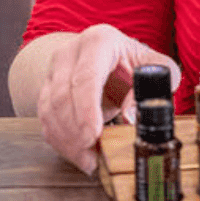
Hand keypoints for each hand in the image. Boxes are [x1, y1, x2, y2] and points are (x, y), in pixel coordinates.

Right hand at [36, 23, 180, 174]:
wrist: (108, 57)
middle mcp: (70, 53)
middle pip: (62, 97)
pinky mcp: (46, 91)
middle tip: (94, 155)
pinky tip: (78, 153)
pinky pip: (45, 121)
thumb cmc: (131, 62)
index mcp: (98, 41)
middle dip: (76, 132)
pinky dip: (60, 142)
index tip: (93, 134)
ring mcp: (53, 72)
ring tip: (89, 159)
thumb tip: (130, 117)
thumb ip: (153, 86)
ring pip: (49, 111)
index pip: (86, 76)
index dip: (87, 109)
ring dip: (67, 141)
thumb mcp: (152, 67)